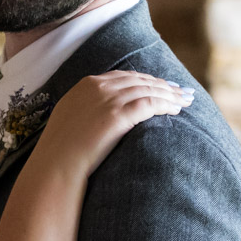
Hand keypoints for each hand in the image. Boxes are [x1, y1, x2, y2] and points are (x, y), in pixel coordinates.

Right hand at [38, 71, 192, 177]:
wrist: (56, 164)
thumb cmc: (61, 149)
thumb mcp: (70, 117)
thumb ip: (87, 107)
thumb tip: (101, 112)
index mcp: (86, 84)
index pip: (125, 76)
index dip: (146, 80)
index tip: (161, 85)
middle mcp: (98, 87)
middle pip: (140, 80)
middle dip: (163, 85)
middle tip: (181, 90)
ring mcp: (108, 100)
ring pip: (148, 90)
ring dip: (169, 94)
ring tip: (184, 100)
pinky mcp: (117, 115)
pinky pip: (150, 104)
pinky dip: (166, 104)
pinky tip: (177, 109)